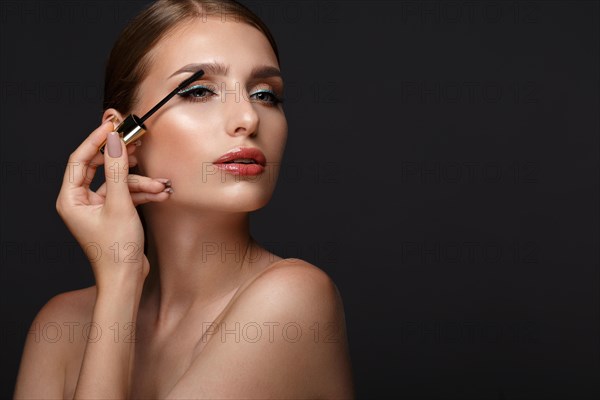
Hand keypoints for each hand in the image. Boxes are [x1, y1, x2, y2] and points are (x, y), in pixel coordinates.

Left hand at [55, 119, 170, 288]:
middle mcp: (81, 201)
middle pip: (100, 168)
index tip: (113, 125)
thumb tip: (114, 142)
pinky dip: (144, 194)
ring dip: (142, 182)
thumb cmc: (116, 250)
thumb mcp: (120, 204)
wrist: (126, 280)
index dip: (96, 140)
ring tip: (162, 185)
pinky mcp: (113, 214)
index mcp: (71, 198)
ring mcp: (97, 208)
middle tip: (138, 143)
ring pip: (119, 182)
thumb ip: (117, 170)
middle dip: (124, 160)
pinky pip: (127, 195)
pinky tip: (161, 194)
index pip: (80, 159)